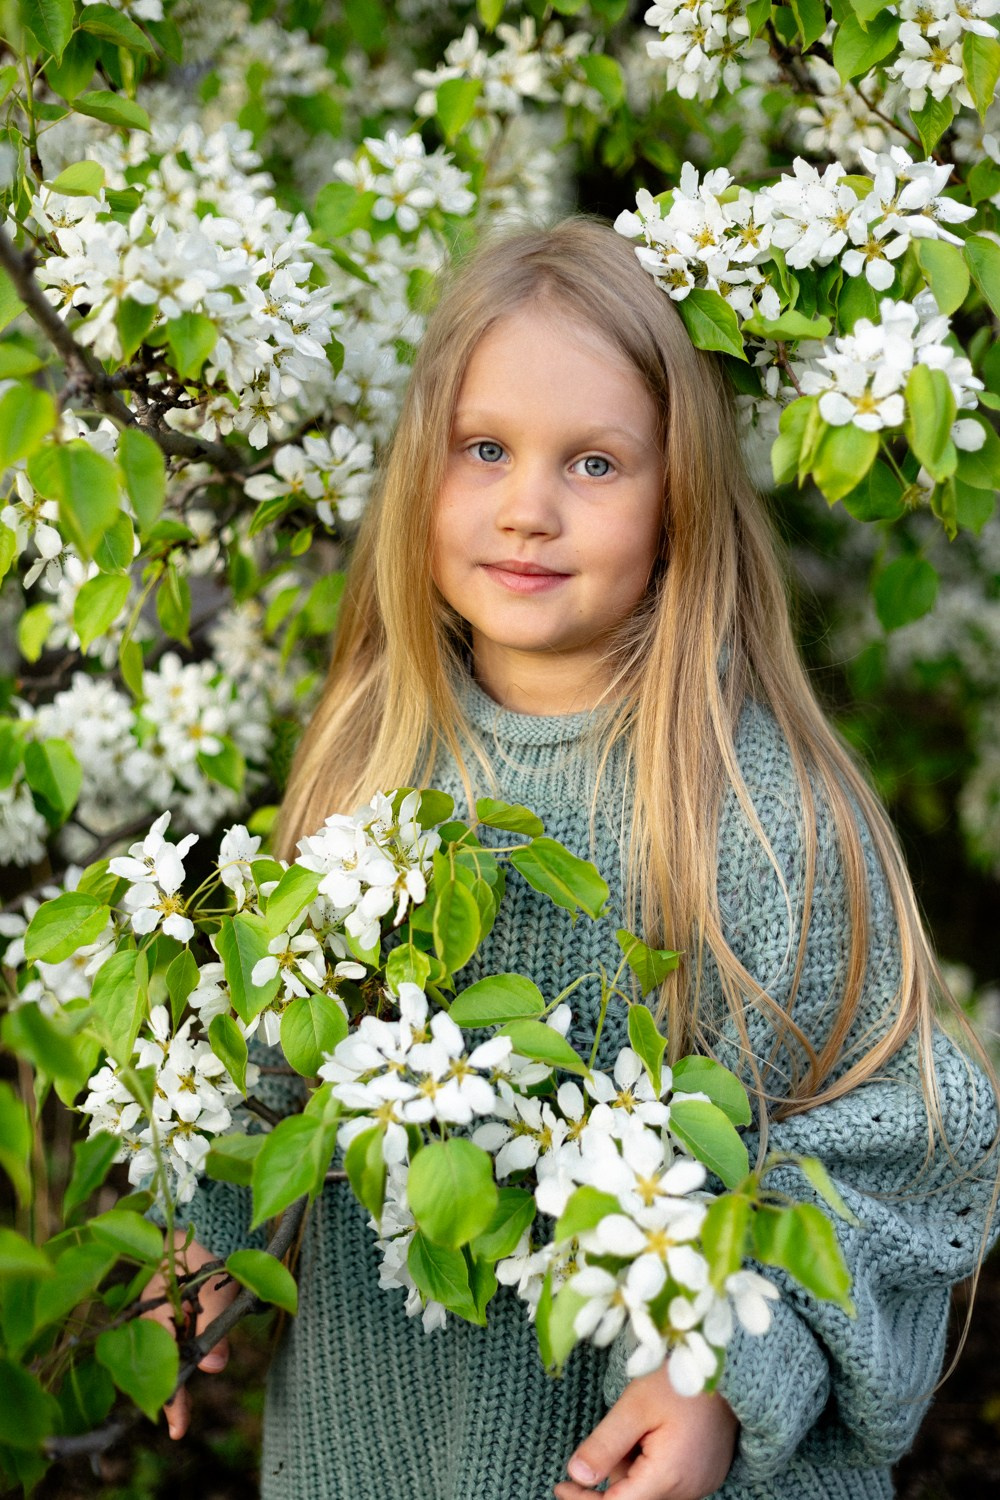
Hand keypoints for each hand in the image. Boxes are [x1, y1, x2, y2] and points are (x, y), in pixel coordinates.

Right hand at [142, 1230, 238, 1439]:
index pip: (161, 1347)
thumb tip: (214, 1368)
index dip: (170, 1379)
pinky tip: (179, 1401)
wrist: (188, 1245)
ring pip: (160, 1362)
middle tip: (178, 1429)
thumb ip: (215, 1322)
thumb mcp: (215, 1286)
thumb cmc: (202, 1262)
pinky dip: (174, 1374)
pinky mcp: (161, 1332)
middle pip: (155, 1361)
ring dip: (170, 1388)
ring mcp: (152, 1327)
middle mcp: (147, 1320)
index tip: (178, 1408)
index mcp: (155, 1304)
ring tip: (179, 1422)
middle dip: (167, 1393)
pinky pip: (167, 1355)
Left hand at [554, 1366, 737, 1499]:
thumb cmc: (679, 1379)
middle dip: (614, 1473)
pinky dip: (652, 1463)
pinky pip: (669, 1479)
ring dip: (633, 1466)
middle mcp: (689, 1490)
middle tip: (610, 1438)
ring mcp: (702, 1483)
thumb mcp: (634, 1406)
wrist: (729, 1364)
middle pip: (635, 1497)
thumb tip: (576, 1475)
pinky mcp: (707, 1473)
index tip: (560, 1487)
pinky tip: (656, 1432)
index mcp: (669, 1477)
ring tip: (642, 1425)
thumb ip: (604, 1445)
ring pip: (650, 1488)